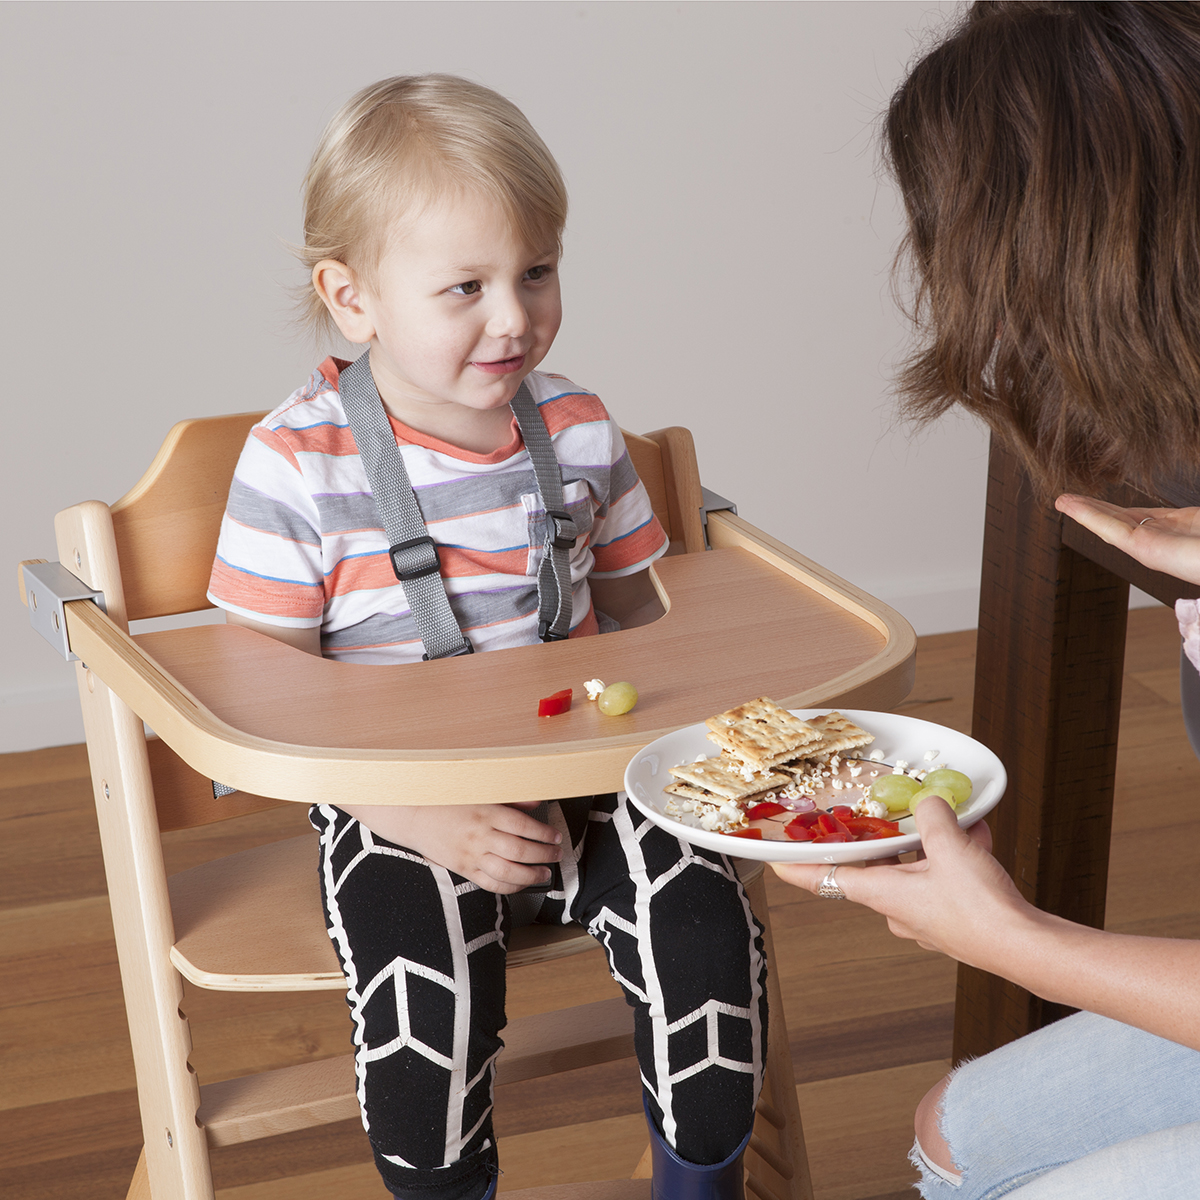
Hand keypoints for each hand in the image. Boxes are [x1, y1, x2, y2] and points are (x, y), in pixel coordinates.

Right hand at [341, 801, 562, 893]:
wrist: (414, 817)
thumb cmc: (447, 802)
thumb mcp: (479, 792)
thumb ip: (510, 798)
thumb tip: (537, 802)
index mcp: (486, 812)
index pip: (523, 826)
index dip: (544, 833)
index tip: (555, 836)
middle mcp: (480, 835)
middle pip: (520, 850)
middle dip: (544, 854)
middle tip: (556, 854)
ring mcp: (472, 855)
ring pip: (507, 871)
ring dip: (531, 875)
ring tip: (544, 873)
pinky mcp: (464, 869)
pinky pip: (490, 884)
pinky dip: (509, 887)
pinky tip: (521, 884)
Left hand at [771, 799, 1026, 963]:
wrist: (1027, 948)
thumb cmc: (981, 909)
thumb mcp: (950, 847)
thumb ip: (933, 817)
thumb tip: (929, 802)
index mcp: (882, 895)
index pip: (824, 879)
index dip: (796, 868)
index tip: (773, 860)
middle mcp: (897, 910)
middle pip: (876, 867)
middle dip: (887, 838)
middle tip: (887, 815)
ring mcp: (926, 918)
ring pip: (916, 869)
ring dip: (932, 844)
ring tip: (954, 820)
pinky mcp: (954, 920)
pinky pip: (945, 879)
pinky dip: (956, 857)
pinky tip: (977, 837)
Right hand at [1055, 495, 1199, 584]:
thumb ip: (1195, 516)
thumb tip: (1196, 510)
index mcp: (1185, 532)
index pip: (1144, 518)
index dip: (1119, 508)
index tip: (1099, 499)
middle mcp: (1167, 543)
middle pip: (1123, 523)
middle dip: (1095, 510)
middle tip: (1068, 499)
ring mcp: (1155, 549)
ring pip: (1112, 527)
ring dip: (1084, 512)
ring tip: (1061, 501)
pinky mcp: (1147, 551)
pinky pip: (1112, 530)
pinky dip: (1088, 516)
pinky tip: (1070, 505)